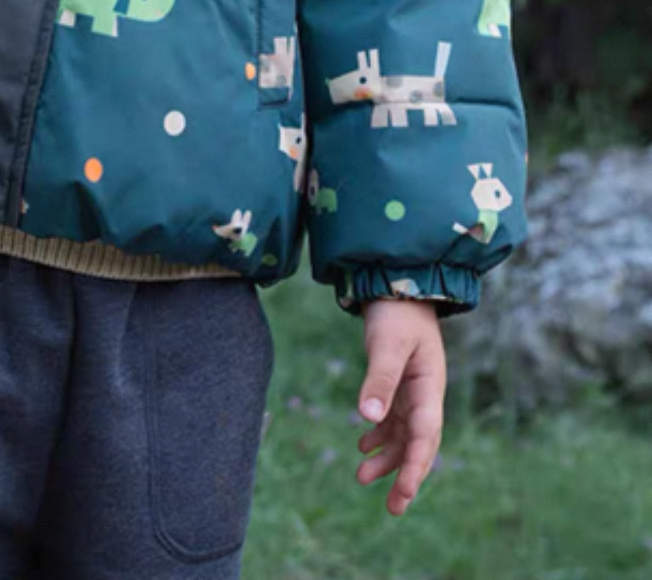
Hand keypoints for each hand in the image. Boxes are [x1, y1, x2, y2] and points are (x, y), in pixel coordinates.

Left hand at [354, 298, 445, 515]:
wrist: (397, 285)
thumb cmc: (396, 313)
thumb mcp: (386, 345)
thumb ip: (378, 379)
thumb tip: (368, 419)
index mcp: (429, 388)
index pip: (425, 437)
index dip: (415, 467)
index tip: (403, 493)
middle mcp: (425, 395)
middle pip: (418, 444)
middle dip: (406, 475)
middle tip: (393, 508)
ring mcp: (412, 391)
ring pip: (403, 435)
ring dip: (387, 458)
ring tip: (362, 478)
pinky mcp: (398, 384)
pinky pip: (392, 419)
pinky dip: (379, 435)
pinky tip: (363, 446)